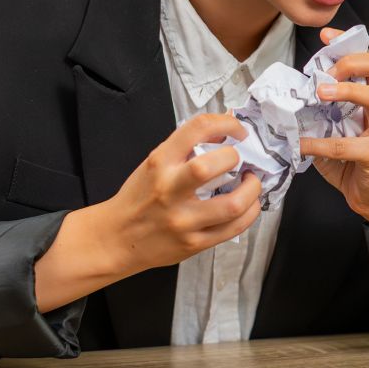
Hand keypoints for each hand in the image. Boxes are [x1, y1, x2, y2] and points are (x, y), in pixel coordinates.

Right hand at [99, 113, 262, 275]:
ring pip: (232, 204)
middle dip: (236, 158)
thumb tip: (226, 131)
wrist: (115, 238)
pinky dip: (250, 213)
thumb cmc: (138, 197)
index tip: (237, 130)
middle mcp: (170, 190)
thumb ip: (186, 148)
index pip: (197, 129)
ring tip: (251, 183)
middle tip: (241, 160)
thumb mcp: (154, 163)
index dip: (226, 123)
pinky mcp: (194, 244)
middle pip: (211, 167)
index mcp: (159, 163)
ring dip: (252, 189)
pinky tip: (248, 205)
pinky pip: (234, 228)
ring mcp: (183, 221)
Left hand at [299, 27, 368, 216]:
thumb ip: (318, 109)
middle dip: (352, 62)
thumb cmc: (349, 159)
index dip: (348, 43)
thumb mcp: (331, 126)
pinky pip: (349, 145)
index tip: (326, 37)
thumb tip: (286, 95)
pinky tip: (302, 144)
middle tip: (326, 73)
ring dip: (346, 91)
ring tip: (319, 94)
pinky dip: (321, 143)